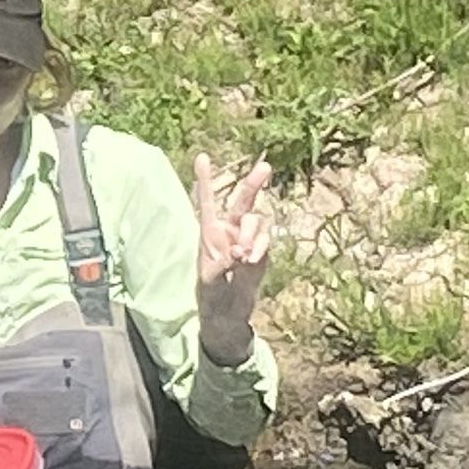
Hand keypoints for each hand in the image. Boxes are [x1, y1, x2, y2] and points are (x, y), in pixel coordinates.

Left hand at [188, 151, 275, 363]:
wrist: (227, 312)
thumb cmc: (211, 293)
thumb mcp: (210, 279)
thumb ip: (223, 263)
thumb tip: (240, 252)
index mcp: (208, 232)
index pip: (207, 201)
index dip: (205, 179)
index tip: (202, 157)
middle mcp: (229, 230)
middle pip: (242, 201)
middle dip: (253, 183)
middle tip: (265, 167)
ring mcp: (247, 239)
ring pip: (256, 223)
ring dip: (252, 235)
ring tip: (243, 256)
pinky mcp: (261, 250)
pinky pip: (265, 240)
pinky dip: (260, 247)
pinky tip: (251, 260)